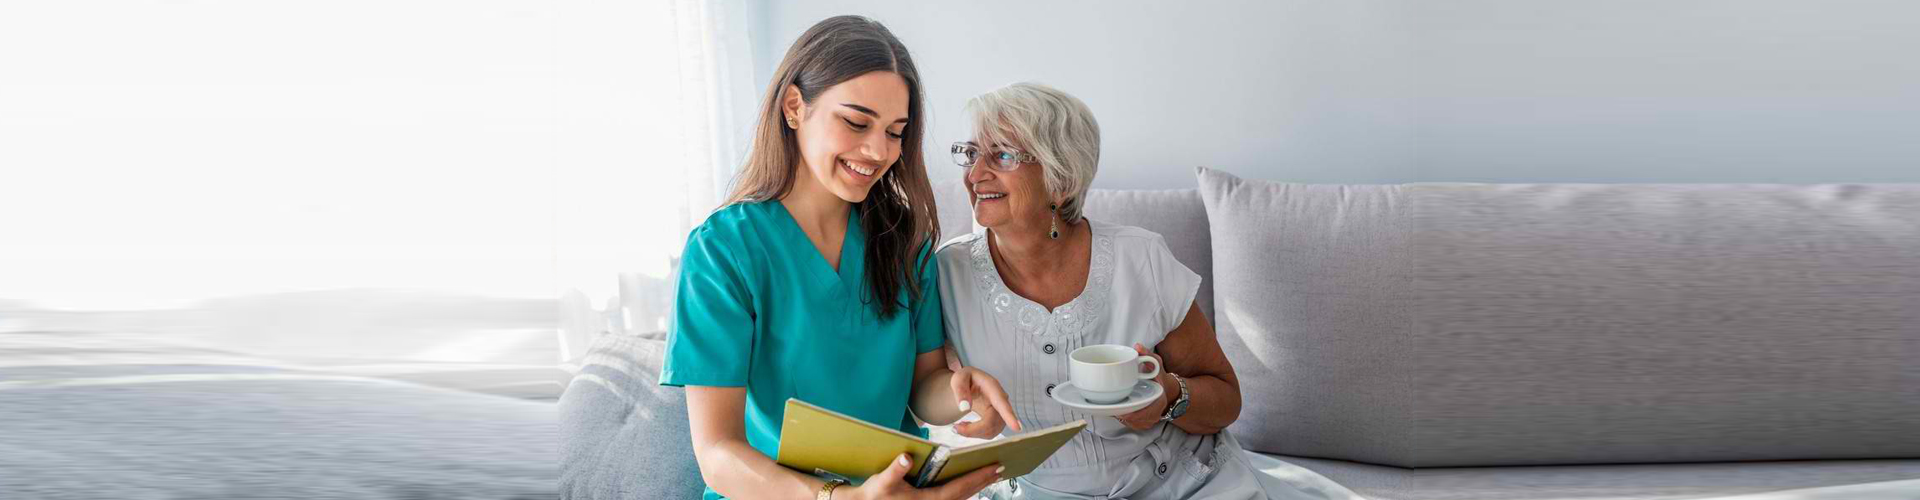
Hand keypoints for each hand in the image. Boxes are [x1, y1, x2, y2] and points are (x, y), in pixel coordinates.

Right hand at [841, 453, 1001, 499]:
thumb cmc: (876, 493)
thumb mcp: (883, 481)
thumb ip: (895, 470)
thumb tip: (906, 458)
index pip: (960, 487)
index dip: (978, 477)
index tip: (994, 467)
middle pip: (967, 493)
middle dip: (984, 480)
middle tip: (1001, 468)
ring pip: (963, 497)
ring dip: (977, 485)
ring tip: (991, 474)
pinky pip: (955, 498)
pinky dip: (966, 489)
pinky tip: (970, 483)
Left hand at [950, 366, 1022, 437]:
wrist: (971, 384)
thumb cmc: (966, 379)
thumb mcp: (958, 378)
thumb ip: (960, 390)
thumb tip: (965, 407)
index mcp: (992, 387)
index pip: (1001, 403)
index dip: (1009, 416)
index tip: (1017, 428)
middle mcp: (1001, 400)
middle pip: (992, 422)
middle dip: (973, 430)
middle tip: (955, 428)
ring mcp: (1001, 412)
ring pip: (991, 431)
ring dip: (973, 433)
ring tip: (959, 425)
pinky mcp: (998, 421)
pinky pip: (989, 433)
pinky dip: (975, 433)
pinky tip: (967, 425)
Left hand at [1113, 343, 1170, 430]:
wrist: (1166, 390)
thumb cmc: (1159, 378)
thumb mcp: (1156, 363)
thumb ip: (1147, 354)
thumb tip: (1138, 347)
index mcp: (1158, 401)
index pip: (1144, 413)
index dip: (1130, 414)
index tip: (1117, 411)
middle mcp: (1154, 415)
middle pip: (1133, 420)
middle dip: (1118, 413)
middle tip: (1105, 405)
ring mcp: (1147, 421)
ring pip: (1129, 423)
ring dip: (1118, 415)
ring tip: (1108, 405)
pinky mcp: (1141, 423)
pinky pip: (1128, 423)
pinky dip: (1120, 416)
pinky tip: (1113, 408)